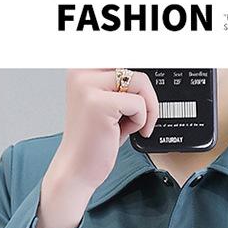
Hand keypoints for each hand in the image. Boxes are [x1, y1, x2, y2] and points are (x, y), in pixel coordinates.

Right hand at [37, 69, 158, 227]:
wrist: (78, 170)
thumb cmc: (94, 142)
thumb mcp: (110, 105)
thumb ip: (124, 85)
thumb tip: (148, 71)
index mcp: (82, 68)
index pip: (124, 58)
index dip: (140, 73)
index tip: (149, 79)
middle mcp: (81, 72)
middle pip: (135, 67)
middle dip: (146, 94)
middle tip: (142, 116)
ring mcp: (87, 85)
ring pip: (140, 82)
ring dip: (145, 109)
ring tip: (132, 126)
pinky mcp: (98, 103)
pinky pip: (139, 104)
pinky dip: (140, 121)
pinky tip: (126, 132)